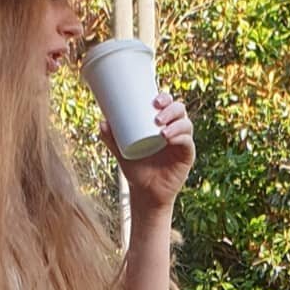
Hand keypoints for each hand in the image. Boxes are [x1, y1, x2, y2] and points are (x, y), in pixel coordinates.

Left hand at [101, 91, 193, 211]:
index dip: (165, 98)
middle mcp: (175, 128)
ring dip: (175, 123)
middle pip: (179, 109)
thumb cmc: (135, 168)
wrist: (145, 192)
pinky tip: (170, 138)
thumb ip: (111, 138)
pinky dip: (180, 137)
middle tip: (156, 117)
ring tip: (161, 131)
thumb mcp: (121, 151)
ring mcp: (182, 141)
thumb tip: (102, 122)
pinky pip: (187, 142)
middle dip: (170, 108)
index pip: (167, 104)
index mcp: (161, 122)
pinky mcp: (187, 155)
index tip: (154, 101)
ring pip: (185, 124)